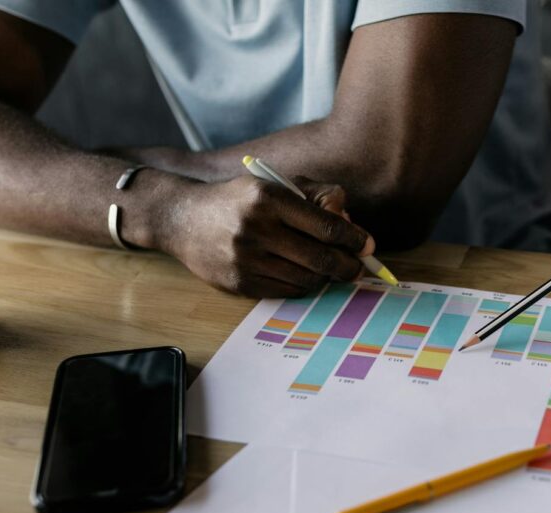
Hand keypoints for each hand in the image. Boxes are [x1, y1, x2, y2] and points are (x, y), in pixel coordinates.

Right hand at [159, 175, 374, 297]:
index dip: (355, 240)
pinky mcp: (239, 283)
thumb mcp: (273, 184)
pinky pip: (287, 291)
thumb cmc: (238, 200)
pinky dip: (303, 285)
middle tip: (358, 266)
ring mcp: (246, 259)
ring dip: (326, 277)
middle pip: (322, 258)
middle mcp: (257, 228)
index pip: (327, 227)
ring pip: (307, 279)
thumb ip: (316, 196)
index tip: (367, 246)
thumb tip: (349, 223)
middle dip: (348, 265)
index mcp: (269, 198)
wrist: (183, 219)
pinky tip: (304, 275)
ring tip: (330, 269)